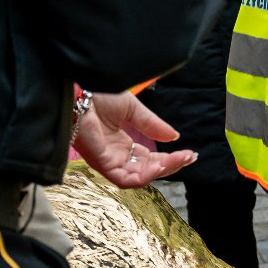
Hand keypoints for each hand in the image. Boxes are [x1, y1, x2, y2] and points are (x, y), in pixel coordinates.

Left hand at [72, 91, 195, 188]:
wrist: (78, 89)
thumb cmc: (99, 94)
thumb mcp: (133, 109)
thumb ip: (152, 124)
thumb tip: (174, 136)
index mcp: (122, 144)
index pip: (150, 159)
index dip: (170, 158)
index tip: (189, 153)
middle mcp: (115, 155)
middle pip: (147, 171)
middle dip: (171, 166)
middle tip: (188, 157)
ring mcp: (108, 161)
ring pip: (138, 178)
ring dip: (161, 172)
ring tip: (179, 160)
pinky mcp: (101, 163)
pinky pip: (125, 179)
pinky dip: (145, 175)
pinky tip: (161, 163)